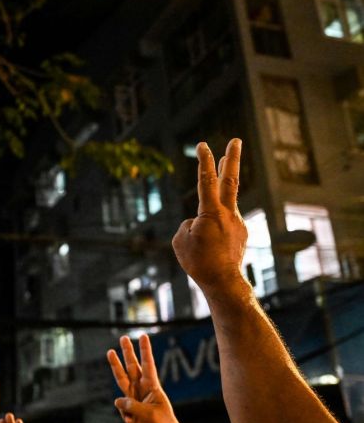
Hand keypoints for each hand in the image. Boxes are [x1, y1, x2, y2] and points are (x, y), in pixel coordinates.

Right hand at [107, 335, 184, 422]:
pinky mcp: (128, 411)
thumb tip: (118, 401)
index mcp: (152, 387)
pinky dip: (120, 406)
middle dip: (128, 352)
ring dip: (116, 365)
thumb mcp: (150, 414)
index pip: (147, 365)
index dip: (145, 351)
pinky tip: (126, 413)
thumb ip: (133, 406)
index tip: (143, 336)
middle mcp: (142, 390)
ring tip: (110, 351)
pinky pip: (120, 404)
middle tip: (124, 337)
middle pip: (132, 367)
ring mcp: (134, 399)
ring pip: (122, 378)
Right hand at [172, 139, 249, 297]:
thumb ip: (188, 224)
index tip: (203, 145)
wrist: (223, 281)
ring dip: (220, 196)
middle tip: (236, 140)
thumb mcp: (181, 240)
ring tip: (218, 191)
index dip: (204, 161)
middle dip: (232, 159)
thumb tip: (199, 222)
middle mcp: (228, 214)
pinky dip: (214, 230)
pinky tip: (211, 246)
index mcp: (211, 213)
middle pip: (230, 180)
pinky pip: (222, 226)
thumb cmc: (198, 261)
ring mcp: (237, 222)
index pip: (206, 181)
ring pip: (224, 205)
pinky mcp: (241, 233)